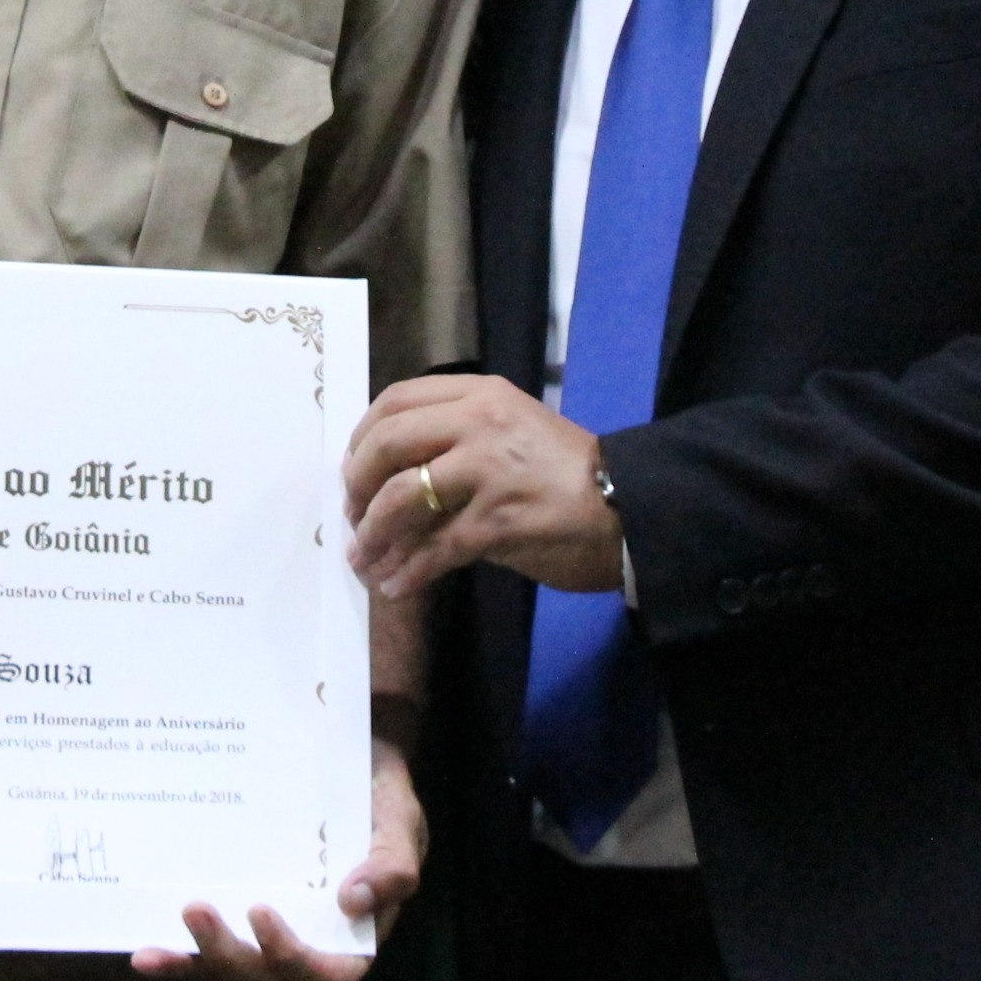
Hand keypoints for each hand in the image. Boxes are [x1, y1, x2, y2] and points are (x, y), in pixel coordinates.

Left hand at [133, 734, 420, 980]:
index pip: (329, 977)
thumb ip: (392, 863)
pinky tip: (144, 951)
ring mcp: (264, 931)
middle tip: (198, 909)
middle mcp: (305, 942)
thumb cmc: (378, 796)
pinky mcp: (233, 912)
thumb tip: (354, 901)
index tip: (262, 912)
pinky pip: (203, 946)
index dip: (293, 960)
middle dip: (230, 957)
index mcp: (352, 936)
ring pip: (231, 969)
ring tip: (176, 917)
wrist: (344, 758)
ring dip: (198, 956)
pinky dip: (175, 956)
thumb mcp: (399, 820)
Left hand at [344, 372, 621, 600]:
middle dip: (358, 486)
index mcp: (480, 394)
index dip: (363, 437)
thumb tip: (390, 475)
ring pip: (402, 497)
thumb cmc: (566, 473)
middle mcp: (479, 422)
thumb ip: (456, 440)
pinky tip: (395, 586)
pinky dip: (408, 572)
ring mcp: (488, 470)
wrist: (627, 508)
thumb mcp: (511, 432)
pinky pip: (435, 548)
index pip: (396, 401)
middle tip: (353, 516)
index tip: (354, 469)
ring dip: (374, 534)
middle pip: (388, 444)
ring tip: (365, 559)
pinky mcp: (498, 521)